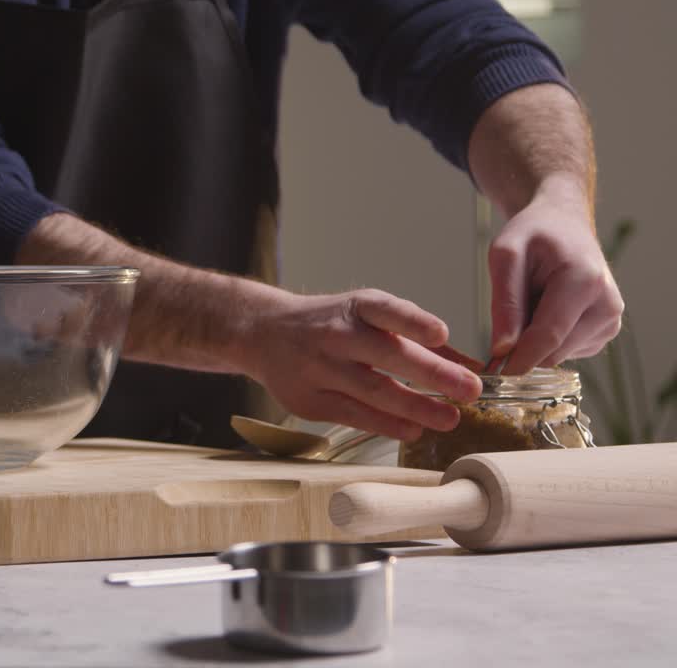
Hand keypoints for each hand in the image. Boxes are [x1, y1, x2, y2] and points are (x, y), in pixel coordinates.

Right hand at [240, 287, 483, 441]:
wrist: (264, 333)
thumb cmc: (331, 323)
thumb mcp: (368, 313)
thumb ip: (417, 336)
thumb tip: (472, 364)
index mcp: (355, 306)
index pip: (386, 310)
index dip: (413, 321)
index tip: (441, 333)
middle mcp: (336, 334)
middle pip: (387, 355)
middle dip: (432, 374)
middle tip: (470, 390)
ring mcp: (319, 368)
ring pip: (373, 391)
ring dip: (416, 407)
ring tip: (450, 419)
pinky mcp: (309, 400)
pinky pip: (354, 415)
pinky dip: (387, 424)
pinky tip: (413, 429)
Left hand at [488, 178, 623, 373]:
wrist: (564, 223)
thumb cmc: (534, 234)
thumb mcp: (506, 255)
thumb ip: (505, 302)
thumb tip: (503, 349)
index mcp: (585, 281)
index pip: (548, 335)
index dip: (518, 359)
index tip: (491, 375)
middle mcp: (607, 305)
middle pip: (553, 351)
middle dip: (521, 347)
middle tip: (505, 317)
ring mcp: (610, 321)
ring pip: (557, 356)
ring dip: (533, 341)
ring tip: (532, 303)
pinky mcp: (604, 331)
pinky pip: (564, 351)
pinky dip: (546, 339)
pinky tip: (545, 309)